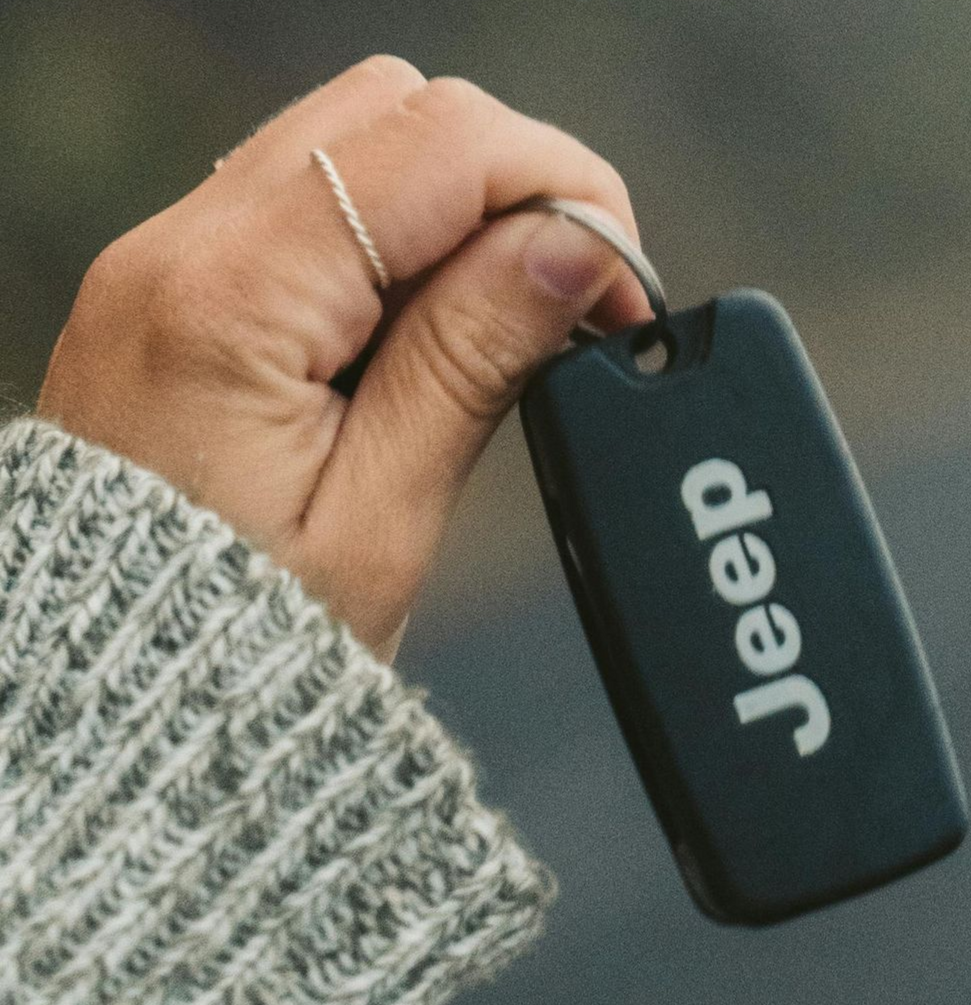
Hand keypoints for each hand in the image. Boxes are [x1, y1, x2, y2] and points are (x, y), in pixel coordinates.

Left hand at [37, 56, 651, 657]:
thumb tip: (574, 245)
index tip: (620, 287)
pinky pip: (314, 190)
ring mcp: (170, 255)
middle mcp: (181, 247)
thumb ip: (475, 359)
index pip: (441, 146)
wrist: (114, 697)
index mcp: (232, 301)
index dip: (564, 193)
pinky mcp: (181, 280)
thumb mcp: (382, 517)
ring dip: (463, 199)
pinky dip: (402, 226)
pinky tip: (436, 319)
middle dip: (519, 181)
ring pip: (358, 130)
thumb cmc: (237, 641)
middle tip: (576, 297)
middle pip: (398, 106)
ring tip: (511, 315)